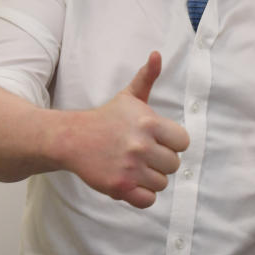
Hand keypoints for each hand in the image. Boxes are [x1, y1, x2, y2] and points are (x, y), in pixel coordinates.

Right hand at [58, 51, 189, 208]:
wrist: (71, 139)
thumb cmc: (106, 118)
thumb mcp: (129, 96)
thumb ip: (147, 77)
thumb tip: (157, 54)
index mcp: (149, 123)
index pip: (183, 142)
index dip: (172, 143)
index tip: (156, 140)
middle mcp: (141, 145)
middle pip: (174, 164)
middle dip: (160, 161)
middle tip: (142, 154)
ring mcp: (130, 167)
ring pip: (162, 183)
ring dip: (150, 178)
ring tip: (134, 166)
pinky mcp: (119, 187)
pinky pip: (149, 200)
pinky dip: (142, 195)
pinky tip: (131, 181)